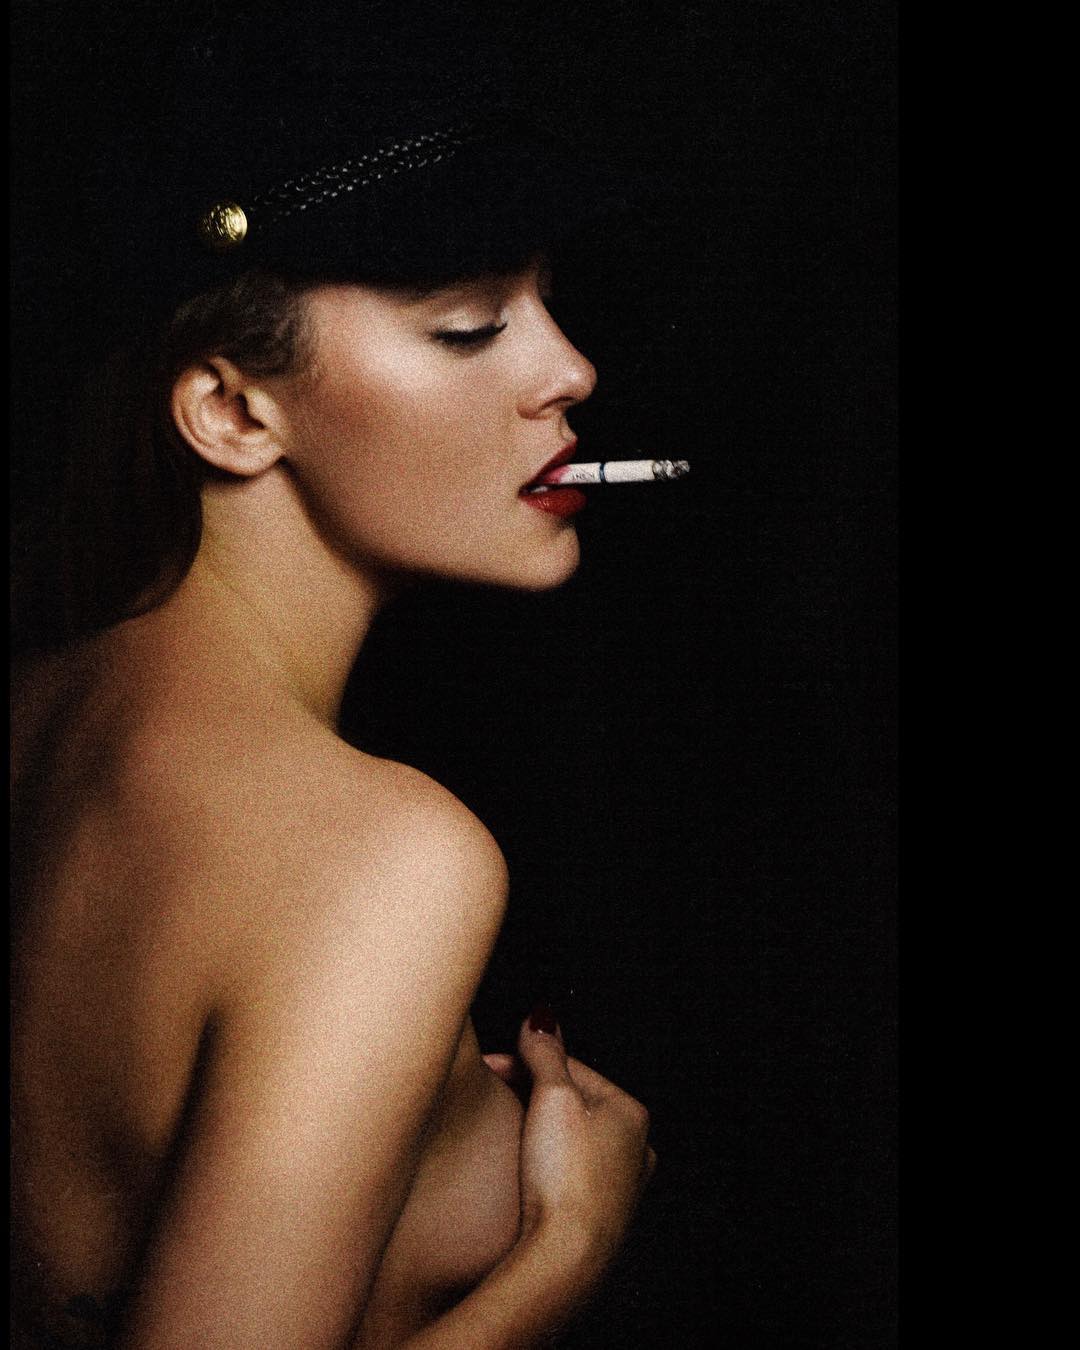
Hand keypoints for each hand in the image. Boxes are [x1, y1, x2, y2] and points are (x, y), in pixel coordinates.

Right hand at [486, 1011, 656, 1274]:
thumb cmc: (564, 1178)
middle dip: (529, 1095)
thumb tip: (541, 1018)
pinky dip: (545, 1166)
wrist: (564, 1262)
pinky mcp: (599, 1220)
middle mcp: (635, 1149)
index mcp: (631, 1113)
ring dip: (536, 1130)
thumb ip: (545, 1053)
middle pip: (572, 1104)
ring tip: (504, 1134)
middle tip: (493, 1097)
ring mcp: (619, 1188)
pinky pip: (567, 1175)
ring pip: (570, 1140)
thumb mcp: (552, 1098)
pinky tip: (523, 1173)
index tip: (490, 1066)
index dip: (525, 1063)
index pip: (570, 1068)